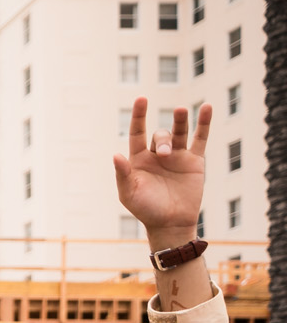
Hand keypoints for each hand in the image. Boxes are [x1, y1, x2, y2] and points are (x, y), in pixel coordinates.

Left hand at [114, 98, 208, 242]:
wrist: (170, 223)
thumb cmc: (145, 209)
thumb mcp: (129, 193)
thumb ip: (123, 174)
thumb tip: (115, 155)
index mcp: (138, 159)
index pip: (137, 132)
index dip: (138, 115)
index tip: (141, 98)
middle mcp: (157, 154)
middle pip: (160, 135)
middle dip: (163, 140)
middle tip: (166, 154)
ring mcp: (177, 156)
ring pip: (179, 132)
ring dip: (180, 120)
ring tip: (180, 110)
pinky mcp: (194, 161)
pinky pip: (200, 138)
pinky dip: (203, 123)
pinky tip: (206, 107)